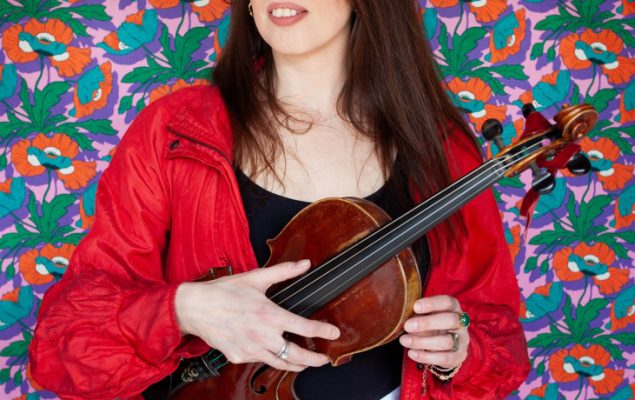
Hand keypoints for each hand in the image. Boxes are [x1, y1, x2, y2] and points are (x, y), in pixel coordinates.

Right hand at [175, 260, 340, 371]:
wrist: (195, 308)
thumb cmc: (224, 292)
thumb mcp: (256, 278)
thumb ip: (284, 272)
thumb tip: (304, 264)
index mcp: (270, 315)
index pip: (304, 328)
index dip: (322, 332)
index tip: (333, 333)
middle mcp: (263, 336)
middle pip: (296, 355)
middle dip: (314, 360)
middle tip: (324, 359)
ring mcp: (251, 349)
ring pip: (280, 363)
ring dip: (296, 365)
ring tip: (305, 363)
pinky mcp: (239, 357)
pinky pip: (260, 360)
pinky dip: (270, 358)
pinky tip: (275, 354)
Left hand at [399, 295, 468, 368]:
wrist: (448, 345)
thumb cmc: (433, 324)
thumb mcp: (427, 315)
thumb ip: (419, 315)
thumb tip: (404, 319)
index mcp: (453, 308)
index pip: (447, 302)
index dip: (431, 304)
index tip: (415, 307)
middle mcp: (461, 323)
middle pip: (450, 320)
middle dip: (427, 323)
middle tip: (407, 326)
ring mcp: (462, 340)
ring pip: (446, 341)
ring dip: (422, 341)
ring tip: (405, 340)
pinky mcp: (459, 356)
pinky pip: (444, 358)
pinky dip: (425, 356)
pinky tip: (412, 352)